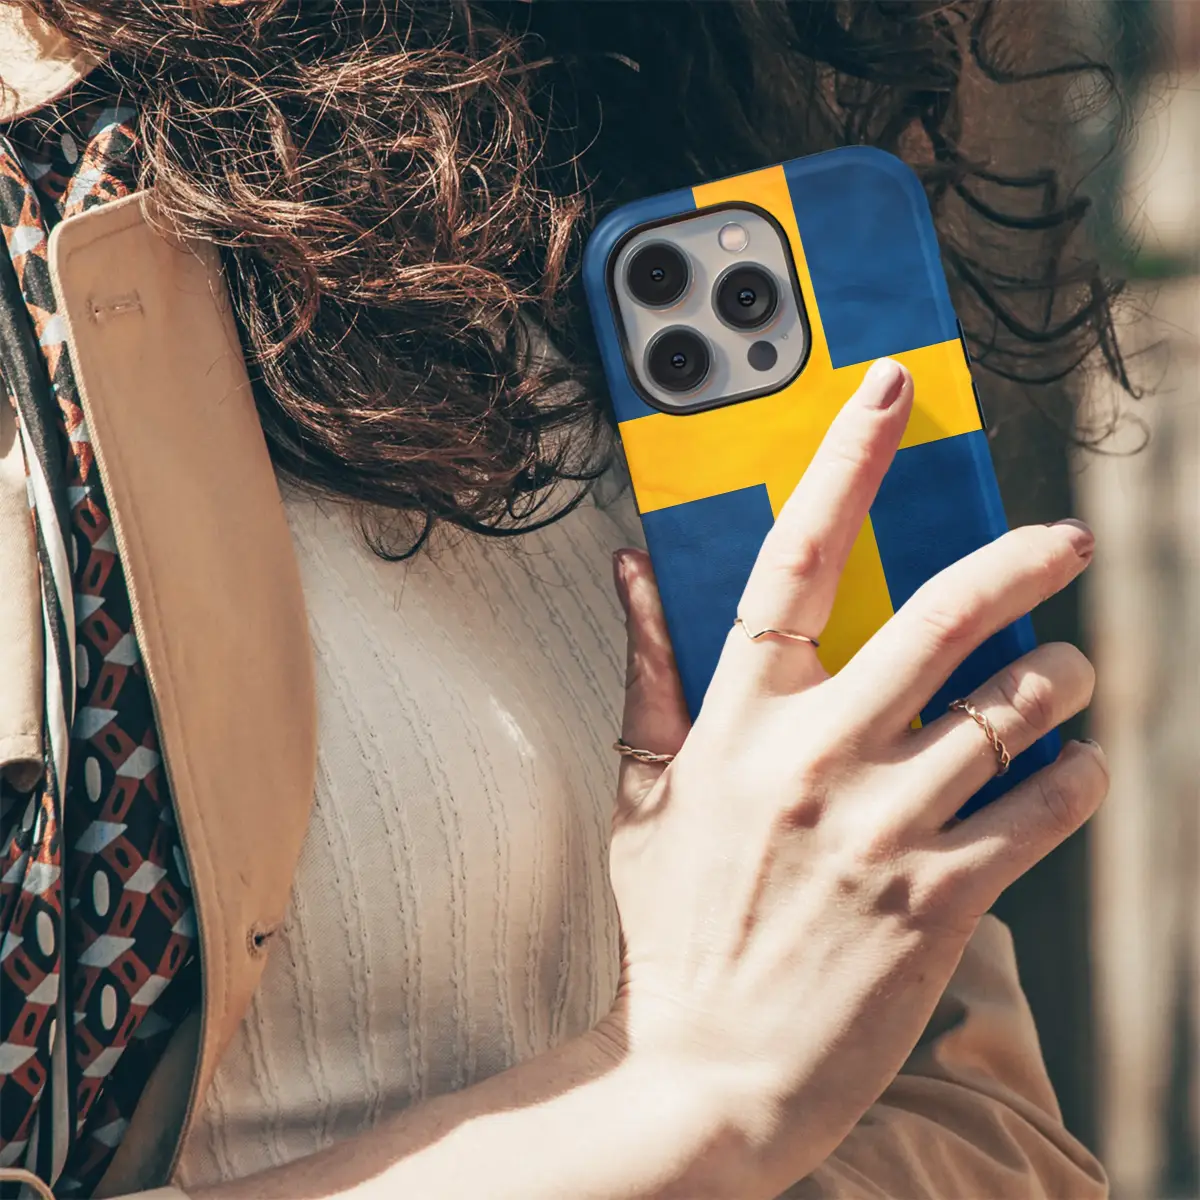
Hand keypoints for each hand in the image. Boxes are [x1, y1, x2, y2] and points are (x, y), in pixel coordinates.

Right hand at [604, 358, 1105, 1194]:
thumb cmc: (673, 925)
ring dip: (1063, 681)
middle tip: (1062, 541)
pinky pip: (1043, 807)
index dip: (843, 463)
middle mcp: (815, 758)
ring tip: (1070, 678)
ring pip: (1014, 711)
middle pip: (941, 617)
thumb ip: (646, 671)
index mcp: (737, 722)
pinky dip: (1077, 775)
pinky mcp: (940, 898)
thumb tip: (630, 569)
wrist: (706, 1071)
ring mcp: (882, 827)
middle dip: (1021, 561)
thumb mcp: (643, 792)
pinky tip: (1072, 769)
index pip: (792, 560)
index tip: (888, 394)